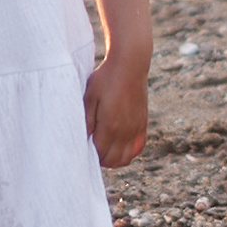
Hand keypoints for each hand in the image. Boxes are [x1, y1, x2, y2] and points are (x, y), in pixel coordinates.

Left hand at [86, 54, 149, 169]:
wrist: (130, 65)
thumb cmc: (105, 79)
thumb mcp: (89, 97)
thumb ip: (86, 120)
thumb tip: (83, 139)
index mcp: (110, 126)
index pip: (100, 154)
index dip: (90, 155)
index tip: (84, 146)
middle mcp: (125, 131)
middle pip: (114, 160)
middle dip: (101, 160)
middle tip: (92, 150)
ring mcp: (136, 128)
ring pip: (127, 158)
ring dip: (115, 159)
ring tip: (105, 150)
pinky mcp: (142, 123)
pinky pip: (138, 148)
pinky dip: (129, 152)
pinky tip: (119, 144)